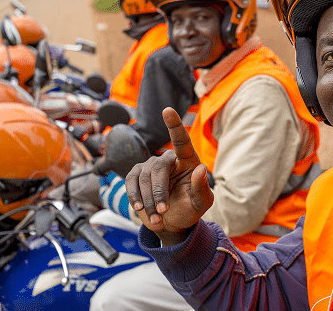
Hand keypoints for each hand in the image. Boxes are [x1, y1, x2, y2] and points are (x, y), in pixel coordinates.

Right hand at [126, 107, 213, 245]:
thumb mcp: (201, 203)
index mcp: (188, 161)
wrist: (171, 223)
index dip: (174, 125)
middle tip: (163, 211)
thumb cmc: (190, 209)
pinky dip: (135, 197)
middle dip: (159, 191)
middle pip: (159, 167)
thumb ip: (202, 188)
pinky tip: (140, 208)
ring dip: (149, 200)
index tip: (167, 110)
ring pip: (144, 177)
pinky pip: (131, 181)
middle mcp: (169, 159)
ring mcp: (151, 166)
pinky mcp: (137, 175)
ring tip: (157, 216)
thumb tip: (201, 168)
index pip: (182, 140)